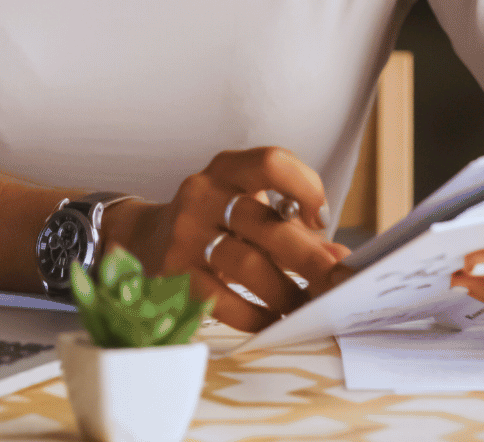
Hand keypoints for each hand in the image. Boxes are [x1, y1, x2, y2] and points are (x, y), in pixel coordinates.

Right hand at [106, 147, 350, 331]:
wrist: (145, 238)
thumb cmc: (215, 222)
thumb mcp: (247, 208)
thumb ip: (292, 226)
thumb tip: (337, 257)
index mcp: (226, 169)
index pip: (271, 162)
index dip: (305, 187)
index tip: (320, 219)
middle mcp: (202, 194)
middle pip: (264, 223)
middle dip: (309, 257)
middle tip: (336, 282)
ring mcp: (184, 234)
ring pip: (246, 265)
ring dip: (285, 292)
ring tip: (305, 307)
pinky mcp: (174, 274)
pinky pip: (222, 301)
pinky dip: (255, 315)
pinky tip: (272, 320)